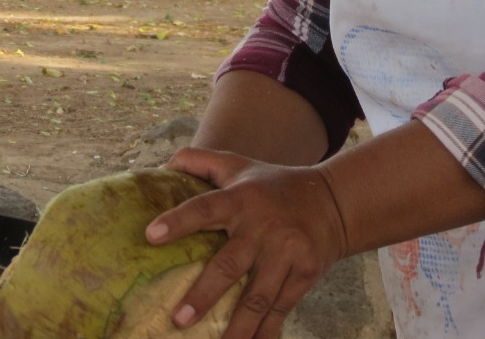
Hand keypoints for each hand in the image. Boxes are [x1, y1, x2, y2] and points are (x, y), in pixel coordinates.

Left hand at [145, 147, 348, 338]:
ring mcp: (287, 251)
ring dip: (238, 326)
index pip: (205, 207)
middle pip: (230, 264)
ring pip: (258, 296)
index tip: (151, 235)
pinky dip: (265, 331)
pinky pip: (281, 308)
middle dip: (205, 293)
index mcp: (241, 198)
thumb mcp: (240, 166)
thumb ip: (201, 162)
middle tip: (179, 319)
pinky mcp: (305, 273)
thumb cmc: (273, 186)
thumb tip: (163, 166)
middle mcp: (263, 225)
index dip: (178, 220)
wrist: (334, 202)